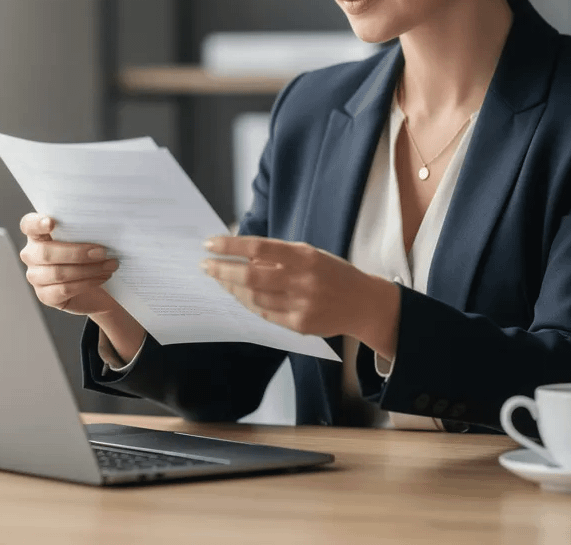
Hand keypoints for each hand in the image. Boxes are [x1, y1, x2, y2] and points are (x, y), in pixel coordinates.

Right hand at [18, 213, 120, 315]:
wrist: (95, 287)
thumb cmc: (88, 256)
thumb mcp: (85, 240)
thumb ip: (84, 231)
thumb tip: (102, 228)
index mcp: (38, 234)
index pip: (29, 225)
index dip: (37, 223)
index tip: (51, 222)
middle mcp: (32, 255)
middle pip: (46, 253)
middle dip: (77, 253)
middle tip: (102, 252)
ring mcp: (35, 277)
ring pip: (58, 273)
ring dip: (89, 269)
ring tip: (110, 265)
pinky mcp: (45, 296)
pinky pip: (64, 289)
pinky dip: (87, 283)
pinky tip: (102, 277)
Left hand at [200, 236, 401, 358]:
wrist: (364, 303)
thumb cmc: (333, 274)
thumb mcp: (310, 255)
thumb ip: (278, 255)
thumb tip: (240, 256)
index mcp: (304, 256)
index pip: (258, 247)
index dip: (230, 246)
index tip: (209, 244)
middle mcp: (302, 280)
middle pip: (250, 276)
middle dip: (222, 271)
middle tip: (205, 266)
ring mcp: (301, 305)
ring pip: (254, 298)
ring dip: (232, 289)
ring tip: (220, 280)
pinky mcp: (300, 325)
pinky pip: (264, 314)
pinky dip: (248, 304)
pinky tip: (239, 296)